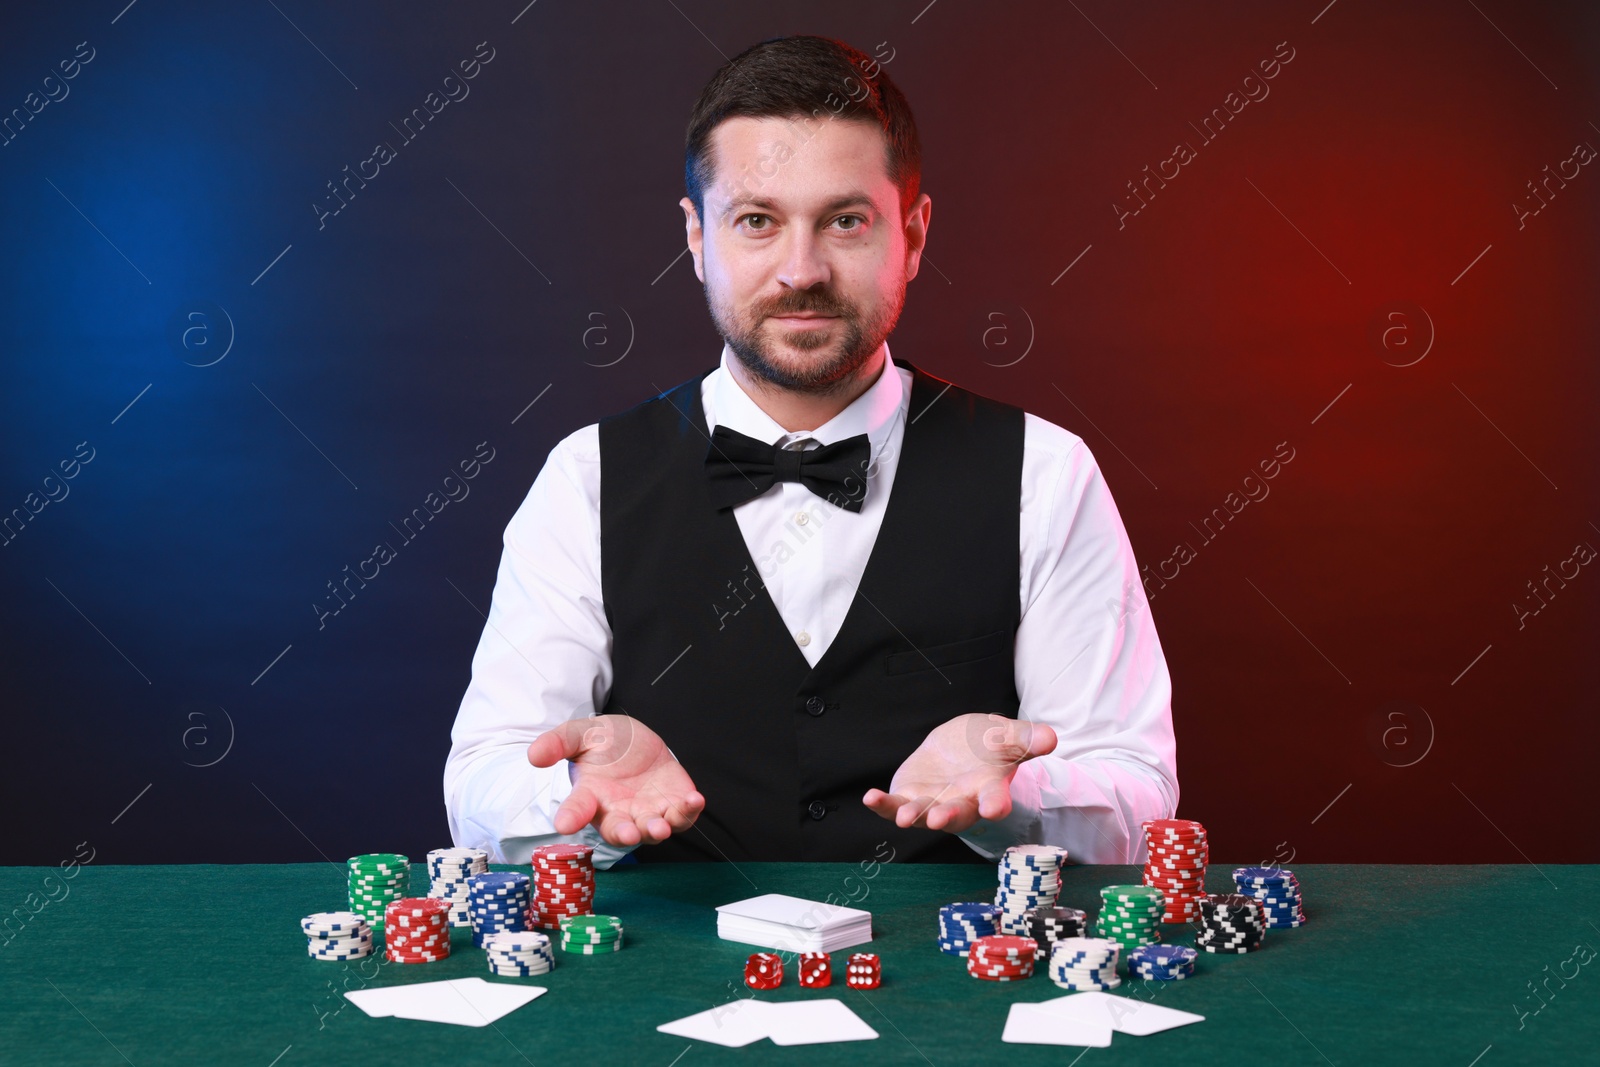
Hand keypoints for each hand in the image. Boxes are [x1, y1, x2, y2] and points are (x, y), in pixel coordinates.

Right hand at [527, 714, 704, 847]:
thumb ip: (558, 743)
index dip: (571, 817)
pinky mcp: (674, 803)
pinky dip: (689, 811)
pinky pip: (682, 815)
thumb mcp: (580, 734)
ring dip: (657, 829)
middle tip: (627, 834)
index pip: (578, 810)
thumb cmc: (604, 743)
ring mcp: (648, 811)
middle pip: (618, 831)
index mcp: (591, 797)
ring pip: (652, 829)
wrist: (637, 740)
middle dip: (623, 834)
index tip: (564, 825)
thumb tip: (534, 755)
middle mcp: (618, 811)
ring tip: (660, 826)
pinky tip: (694, 799)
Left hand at [862, 713, 1055, 832]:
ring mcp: (933, 803)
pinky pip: (893, 807)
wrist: (960, 746)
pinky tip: (870, 797)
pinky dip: (882, 806)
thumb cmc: (988, 745)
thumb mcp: (1008, 735)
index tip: (995, 807)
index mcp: (988, 789)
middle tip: (941, 818)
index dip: (995, 804)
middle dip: (949, 817)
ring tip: (903, 817)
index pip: (995, 800)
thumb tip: (1051, 737)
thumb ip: (1026, 738)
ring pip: (923, 815)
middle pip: (956, 814)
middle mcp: (961, 803)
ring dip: (913, 816)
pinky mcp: (908, 799)